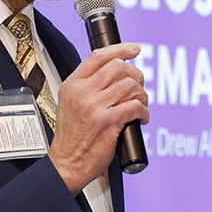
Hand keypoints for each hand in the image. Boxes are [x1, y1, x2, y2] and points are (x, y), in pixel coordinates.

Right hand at [47, 42, 149, 194]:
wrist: (67, 163)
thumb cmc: (72, 138)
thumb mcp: (70, 103)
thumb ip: (87, 87)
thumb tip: (114, 74)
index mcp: (73, 84)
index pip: (98, 56)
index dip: (121, 48)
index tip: (134, 49)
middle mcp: (83, 92)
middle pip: (119, 67)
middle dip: (136, 75)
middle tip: (138, 86)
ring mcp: (95, 106)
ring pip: (130, 86)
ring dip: (142, 95)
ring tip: (140, 105)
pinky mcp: (108, 122)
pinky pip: (135, 106)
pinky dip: (144, 111)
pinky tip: (141, 118)